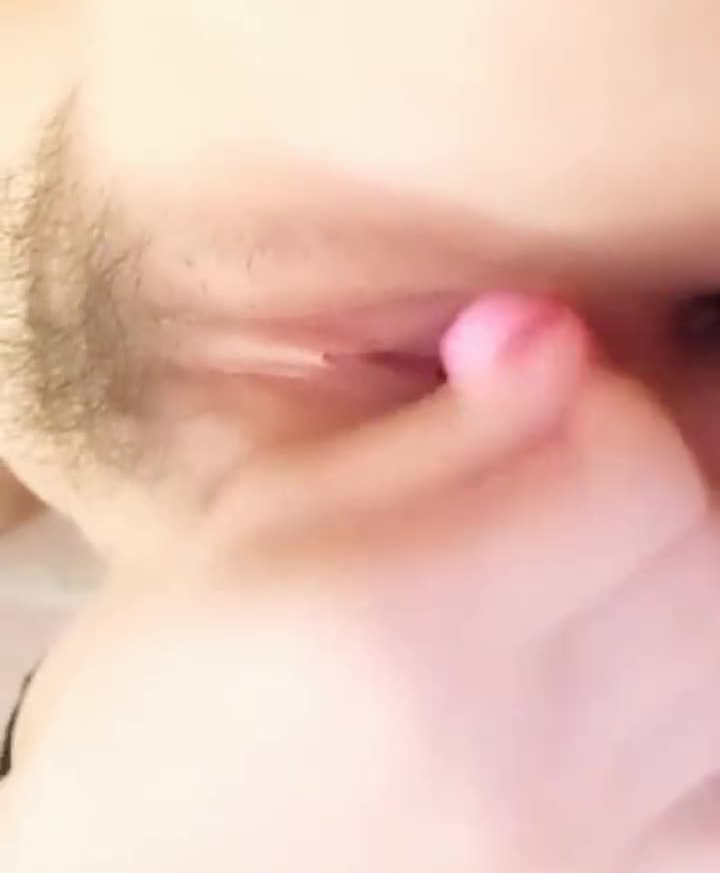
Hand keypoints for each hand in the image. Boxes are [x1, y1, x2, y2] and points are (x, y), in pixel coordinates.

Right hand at [4, 297, 719, 872]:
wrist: (147, 865)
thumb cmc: (172, 677)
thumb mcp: (263, 516)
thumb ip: (430, 432)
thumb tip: (551, 329)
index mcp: (404, 620)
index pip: (640, 477)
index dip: (614, 402)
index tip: (553, 391)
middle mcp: (503, 745)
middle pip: (703, 564)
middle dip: (657, 479)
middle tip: (575, 464)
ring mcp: (559, 841)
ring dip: (680, 581)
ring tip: (586, 560)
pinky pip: (713, 796)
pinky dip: (693, 712)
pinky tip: (621, 674)